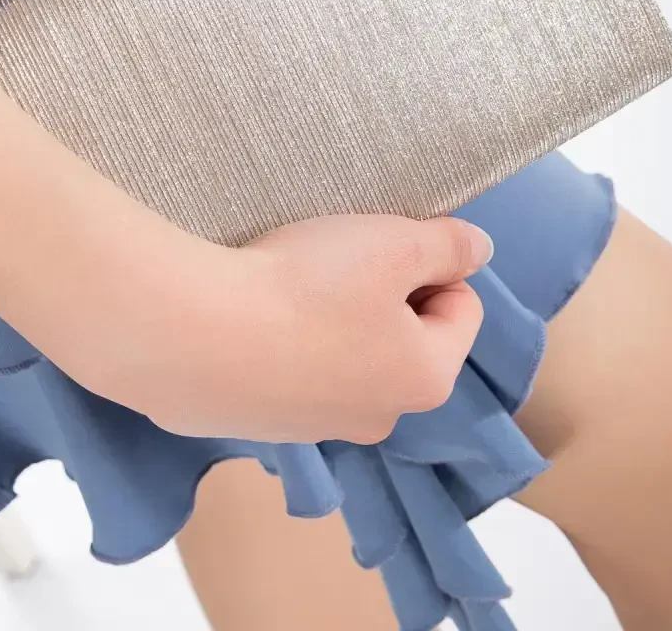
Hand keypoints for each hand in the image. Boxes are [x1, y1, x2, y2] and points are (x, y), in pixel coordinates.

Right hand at [75, 212, 490, 443]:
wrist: (192, 335)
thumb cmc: (310, 286)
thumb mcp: (393, 244)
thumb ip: (449, 245)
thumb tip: (478, 250)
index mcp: (426, 379)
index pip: (462, 309)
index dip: (431, 263)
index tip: (383, 242)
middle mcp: (378, 418)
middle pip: (402, 336)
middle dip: (379, 293)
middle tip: (335, 260)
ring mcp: (313, 428)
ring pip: (344, 354)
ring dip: (329, 317)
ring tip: (285, 283)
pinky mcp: (256, 424)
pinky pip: (288, 370)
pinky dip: (280, 340)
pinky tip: (249, 312)